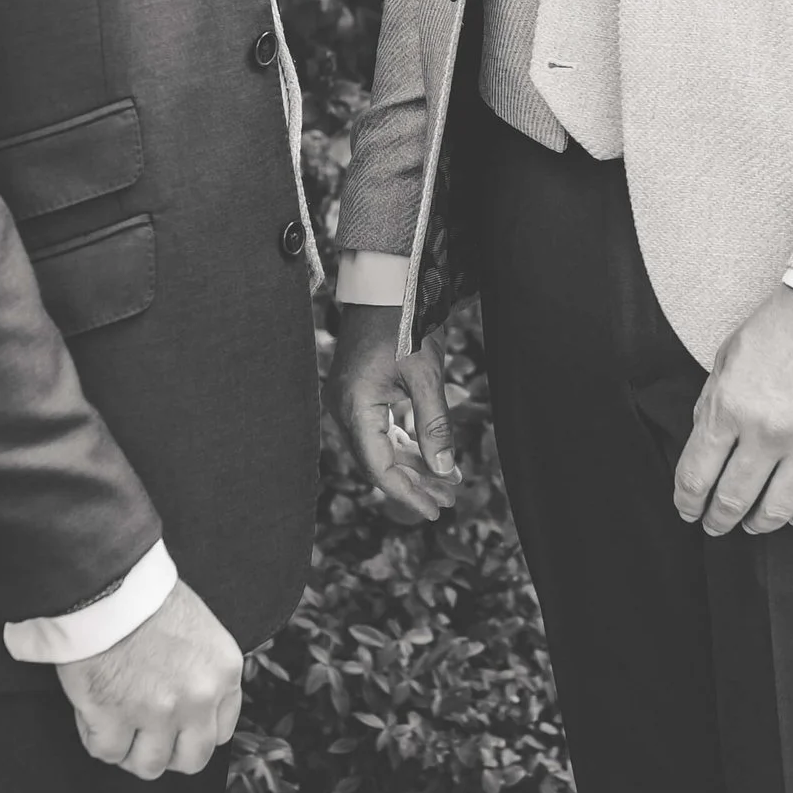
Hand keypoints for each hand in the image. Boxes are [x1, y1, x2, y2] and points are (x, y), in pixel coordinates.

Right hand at [56, 579, 243, 780]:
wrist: (104, 581)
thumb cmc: (144, 596)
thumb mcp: (198, 629)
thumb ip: (201, 671)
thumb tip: (188, 704)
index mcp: (223, 672)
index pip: (220, 732)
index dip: (192, 733)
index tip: (175, 726)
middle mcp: (198, 697)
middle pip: (191, 759)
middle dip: (166, 752)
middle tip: (143, 734)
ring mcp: (157, 711)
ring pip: (149, 765)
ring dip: (129, 750)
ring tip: (115, 725)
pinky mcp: (114, 716)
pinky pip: (107, 752)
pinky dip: (95, 737)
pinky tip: (91, 713)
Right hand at [329, 300, 470, 524]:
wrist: (385, 283)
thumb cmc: (405, 323)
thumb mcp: (426, 375)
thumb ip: (434, 425)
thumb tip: (444, 469)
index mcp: (355, 407)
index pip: (379, 468)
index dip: (408, 493)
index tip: (436, 508)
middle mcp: (343, 409)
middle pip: (377, 463)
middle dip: (414, 483)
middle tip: (449, 499)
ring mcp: (347, 402)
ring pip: (378, 449)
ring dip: (411, 465)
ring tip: (445, 481)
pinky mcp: (357, 394)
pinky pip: (378, 430)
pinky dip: (403, 444)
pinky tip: (427, 454)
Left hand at [673, 285, 792, 538]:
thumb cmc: (786, 325)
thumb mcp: (730, 355)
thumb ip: (713, 403)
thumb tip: (705, 450)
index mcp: (731, 406)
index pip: (697, 475)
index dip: (687, 502)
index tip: (688, 510)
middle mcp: (769, 432)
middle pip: (733, 499)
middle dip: (718, 520)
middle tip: (715, 526)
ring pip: (778, 511)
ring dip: (760, 525)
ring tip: (754, 524)